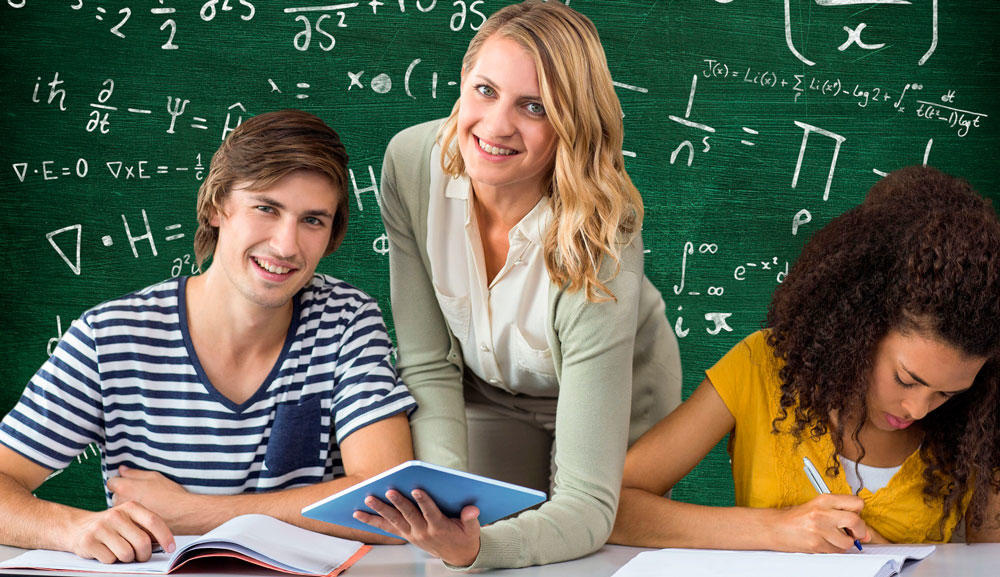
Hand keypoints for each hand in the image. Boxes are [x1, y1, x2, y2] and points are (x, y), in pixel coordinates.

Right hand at [70, 501, 174, 563]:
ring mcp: (101, 527)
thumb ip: (145, 528)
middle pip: (142, 542)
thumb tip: (165, 544)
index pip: (153, 521)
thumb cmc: (111, 526)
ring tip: (120, 552)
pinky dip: (111, 561)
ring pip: (126, 554)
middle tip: (141, 557)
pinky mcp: (88, 541)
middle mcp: (116, 515)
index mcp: (130, 507)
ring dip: (127, 559)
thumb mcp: (128, 519)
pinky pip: (110, 559)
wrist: (76, 527)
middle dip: (144, 555)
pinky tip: (105, 552)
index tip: (170, 548)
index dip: (165, 536)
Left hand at [107, 466, 197, 532]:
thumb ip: (134, 473)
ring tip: (147, 507)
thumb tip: (122, 470)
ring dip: (128, 508)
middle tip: (142, 496)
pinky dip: (134, 520)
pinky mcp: (130, 529)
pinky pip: (128, 522)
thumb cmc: (170, 493)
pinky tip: (147, 517)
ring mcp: (125, 517)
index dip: (121, 482)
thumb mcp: (154, 476)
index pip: (112, 482)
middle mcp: (121, 503)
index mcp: (124, 488)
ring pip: (121, 510)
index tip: (129, 484)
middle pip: (115, 496)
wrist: (183, 514)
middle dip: (125, 495)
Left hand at [354, 489, 480, 566]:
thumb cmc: (464, 538)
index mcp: (440, 528)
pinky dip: (372, 521)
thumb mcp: (472, 529)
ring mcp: (411, 534)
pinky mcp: (405, 535)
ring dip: (379, 510)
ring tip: (368, 499)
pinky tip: (359, 514)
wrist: (457, 556)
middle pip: (408, 516)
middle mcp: (423, 532)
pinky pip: (386, 528)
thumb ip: (471, 518)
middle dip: (398, 503)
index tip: (417, 490)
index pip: (430, 513)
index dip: (424, 502)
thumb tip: (472, 509)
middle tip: (389, 491)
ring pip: (393, 521)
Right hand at [772, 494, 871, 552]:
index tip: (855, 517)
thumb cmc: (796, 517)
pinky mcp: (816, 544)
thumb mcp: (818, 507)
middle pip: (856, 522)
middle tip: (852, 533)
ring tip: (831, 537)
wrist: (775, 528)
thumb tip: (865, 532)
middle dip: (859, 531)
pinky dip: (833, 549)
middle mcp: (822, 513)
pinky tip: (822, 542)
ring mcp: (819, 529)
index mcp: (824, 499)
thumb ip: (841, 513)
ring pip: (848, 542)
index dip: (859, 512)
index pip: (856, 503)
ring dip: (843, 543)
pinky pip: (836, 551)